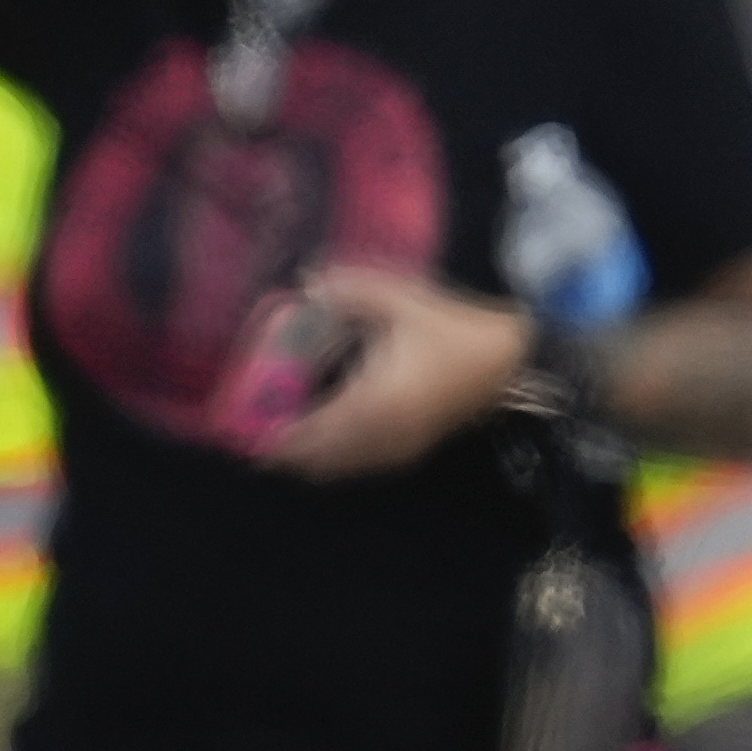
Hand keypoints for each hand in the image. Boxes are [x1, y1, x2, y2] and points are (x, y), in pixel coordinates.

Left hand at [261, 268, 529, 479]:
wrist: (511, 360)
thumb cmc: (455, 330)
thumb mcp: (402, 300)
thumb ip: (350, 288)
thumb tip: (307, 280)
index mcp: (376, 403)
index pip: (313, 436)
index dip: (274, 442)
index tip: (240, 437)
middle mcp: (384, 437)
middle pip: (319, 462)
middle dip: (281, 453)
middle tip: (247, 435)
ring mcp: (401, 449)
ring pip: (340, 470)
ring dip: (305, 458)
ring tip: (273, 436)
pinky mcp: (412, 450)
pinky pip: (361, 467)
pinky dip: (332, 459)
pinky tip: (316, 438)